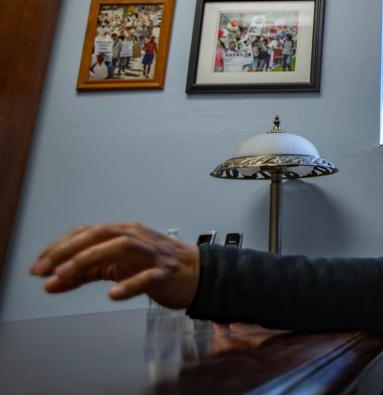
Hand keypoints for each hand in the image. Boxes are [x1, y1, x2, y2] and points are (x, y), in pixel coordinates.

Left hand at [30, 222, 199, 308]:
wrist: (200, 274)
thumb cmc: (157, 266)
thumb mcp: (117, 267)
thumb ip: (85, 273)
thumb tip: (50, 282)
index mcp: (124, 233)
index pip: (87, 232)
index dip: (60, 246)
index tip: (38, 265)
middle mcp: (137, 238)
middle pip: (101, 234)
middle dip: (69, 250)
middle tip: (45, 269)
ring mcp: (153, 254)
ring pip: (122, 247)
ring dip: (90, 258)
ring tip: (66, 275)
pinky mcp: (166, 273)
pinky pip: (148, 276)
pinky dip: (129, 285)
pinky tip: (112, 294)